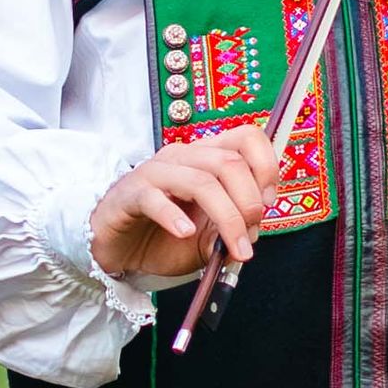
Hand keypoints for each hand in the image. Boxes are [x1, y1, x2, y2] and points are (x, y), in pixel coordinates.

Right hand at [86, 140, 273, 288]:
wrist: (118, 250)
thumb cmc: (163, 237)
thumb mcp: (208, 238)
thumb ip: (232, 230)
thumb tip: (254, 231)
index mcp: (206, 158)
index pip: (246, 137)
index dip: (266, 166)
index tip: (269, 202)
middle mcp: (183, 157)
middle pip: (228, 162)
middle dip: (248, 202)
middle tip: (250, 235)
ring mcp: (155, 173)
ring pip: (201, 181)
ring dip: (226, 217)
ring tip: (231, 248)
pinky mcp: (131, 194)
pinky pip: (156, 199)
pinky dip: (175, 218)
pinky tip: (184, 234)